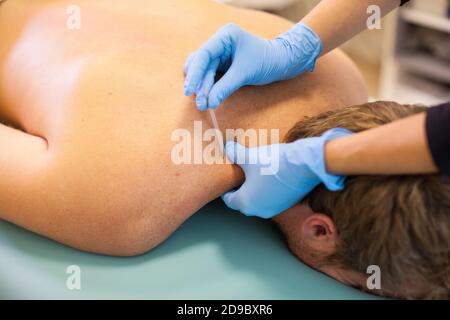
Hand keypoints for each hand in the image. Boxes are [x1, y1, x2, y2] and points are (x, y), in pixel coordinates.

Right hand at [184, 22, 322, 110]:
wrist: (281, 63)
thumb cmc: (266, 62)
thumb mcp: (245, 74)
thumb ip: (225, 87)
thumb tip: (209, 103)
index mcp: (225, 36)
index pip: (203, 54)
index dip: (195, 74)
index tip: (189, 90)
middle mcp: (219, 42)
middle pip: (201, 64)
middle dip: (199, 84)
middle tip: (200, 103)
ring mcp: (219, 53)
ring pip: (202, 71)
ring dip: (202, 88)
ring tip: (202, 104)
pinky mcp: (221, 64)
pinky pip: (208, 75)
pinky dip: (206, 86)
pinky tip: (204, 97)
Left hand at [222, 128, 351, 217]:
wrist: (305, 165)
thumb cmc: (273, 163)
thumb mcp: (249, 156)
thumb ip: (235, 153)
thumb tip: (228, 148)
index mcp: (246, 204)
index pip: (229, 199)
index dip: (226, 187)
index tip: (227, 177)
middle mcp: (259, 211)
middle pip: (243, 200)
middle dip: (241, 186)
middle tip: (241, 171)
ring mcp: (274, 208)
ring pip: (258, 199)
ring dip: (255, 187)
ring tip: (256, 170)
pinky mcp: (287, 203)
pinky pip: (272, 197)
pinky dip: (268, 188)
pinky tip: (271, 173)